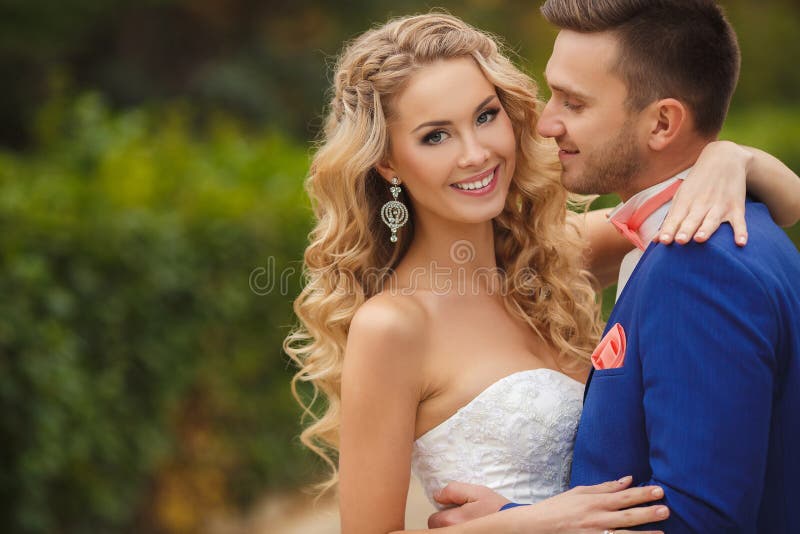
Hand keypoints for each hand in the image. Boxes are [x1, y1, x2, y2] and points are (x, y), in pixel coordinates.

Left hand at [428, 482, 509, 527]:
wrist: (515, 525)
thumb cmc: (497, 508)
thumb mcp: (477, 492)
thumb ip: (453, 491)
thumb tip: (437, 495)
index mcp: (453, 520)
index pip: (433, 520)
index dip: (443, 512)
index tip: (454, 510)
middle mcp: (455, 533)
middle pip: (438, 530)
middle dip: (446, 522)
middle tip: (462, 517)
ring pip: (447, 533)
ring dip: (453, 528)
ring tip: (469, 523)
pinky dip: (461, 531)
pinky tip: (472, 528)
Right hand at [510, 476, 667, 533]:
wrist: (539, 526)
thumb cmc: (559, 507)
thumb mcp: (580, 492)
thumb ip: (605, 487)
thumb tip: (627, 480)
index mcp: (594, 502)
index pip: (623, 497)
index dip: (642, 494)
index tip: (659, 491)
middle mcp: (597, 519)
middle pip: (627, 516)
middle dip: (648, 513)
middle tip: (666, 509)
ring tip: (663, 533)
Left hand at [657, 140, 750, 246]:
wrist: (725, 158)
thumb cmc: (698, 184)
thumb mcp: (681, 196)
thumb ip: (671, 219)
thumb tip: (656, 241)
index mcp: (685, 202)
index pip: (675, 218)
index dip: (668, 230)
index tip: (663, 241)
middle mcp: (701, 204)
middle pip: (692, 220)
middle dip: (685, 230)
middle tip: (679, 241)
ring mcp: (720, 205)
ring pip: (712, 220)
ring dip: (706, 229)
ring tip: (700, 238)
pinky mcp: (737, 207)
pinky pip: (739, 222)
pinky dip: (741, 232)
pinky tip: (741, 243)